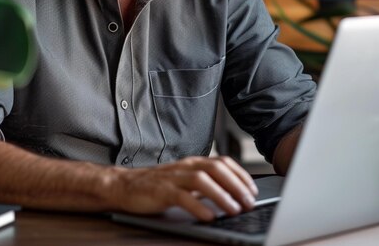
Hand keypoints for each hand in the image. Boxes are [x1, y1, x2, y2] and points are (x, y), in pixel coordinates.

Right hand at [108, 155, 258, 220]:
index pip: (222, 162)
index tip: (253, 190)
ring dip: (221, 195)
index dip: (240, 175)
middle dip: (236, 185)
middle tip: (249, 202)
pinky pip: (182, 197)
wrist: (125, 185)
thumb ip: (204, 184)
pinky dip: (197, 206)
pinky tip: (208, 217)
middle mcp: (185, 166)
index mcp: (192, 162)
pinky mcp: (161, 191)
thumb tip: (231, 195)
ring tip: (234, 209)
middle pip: (215, 168)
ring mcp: (173, 177)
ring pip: (201, 180)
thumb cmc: (157, 185)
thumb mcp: (184, 181)